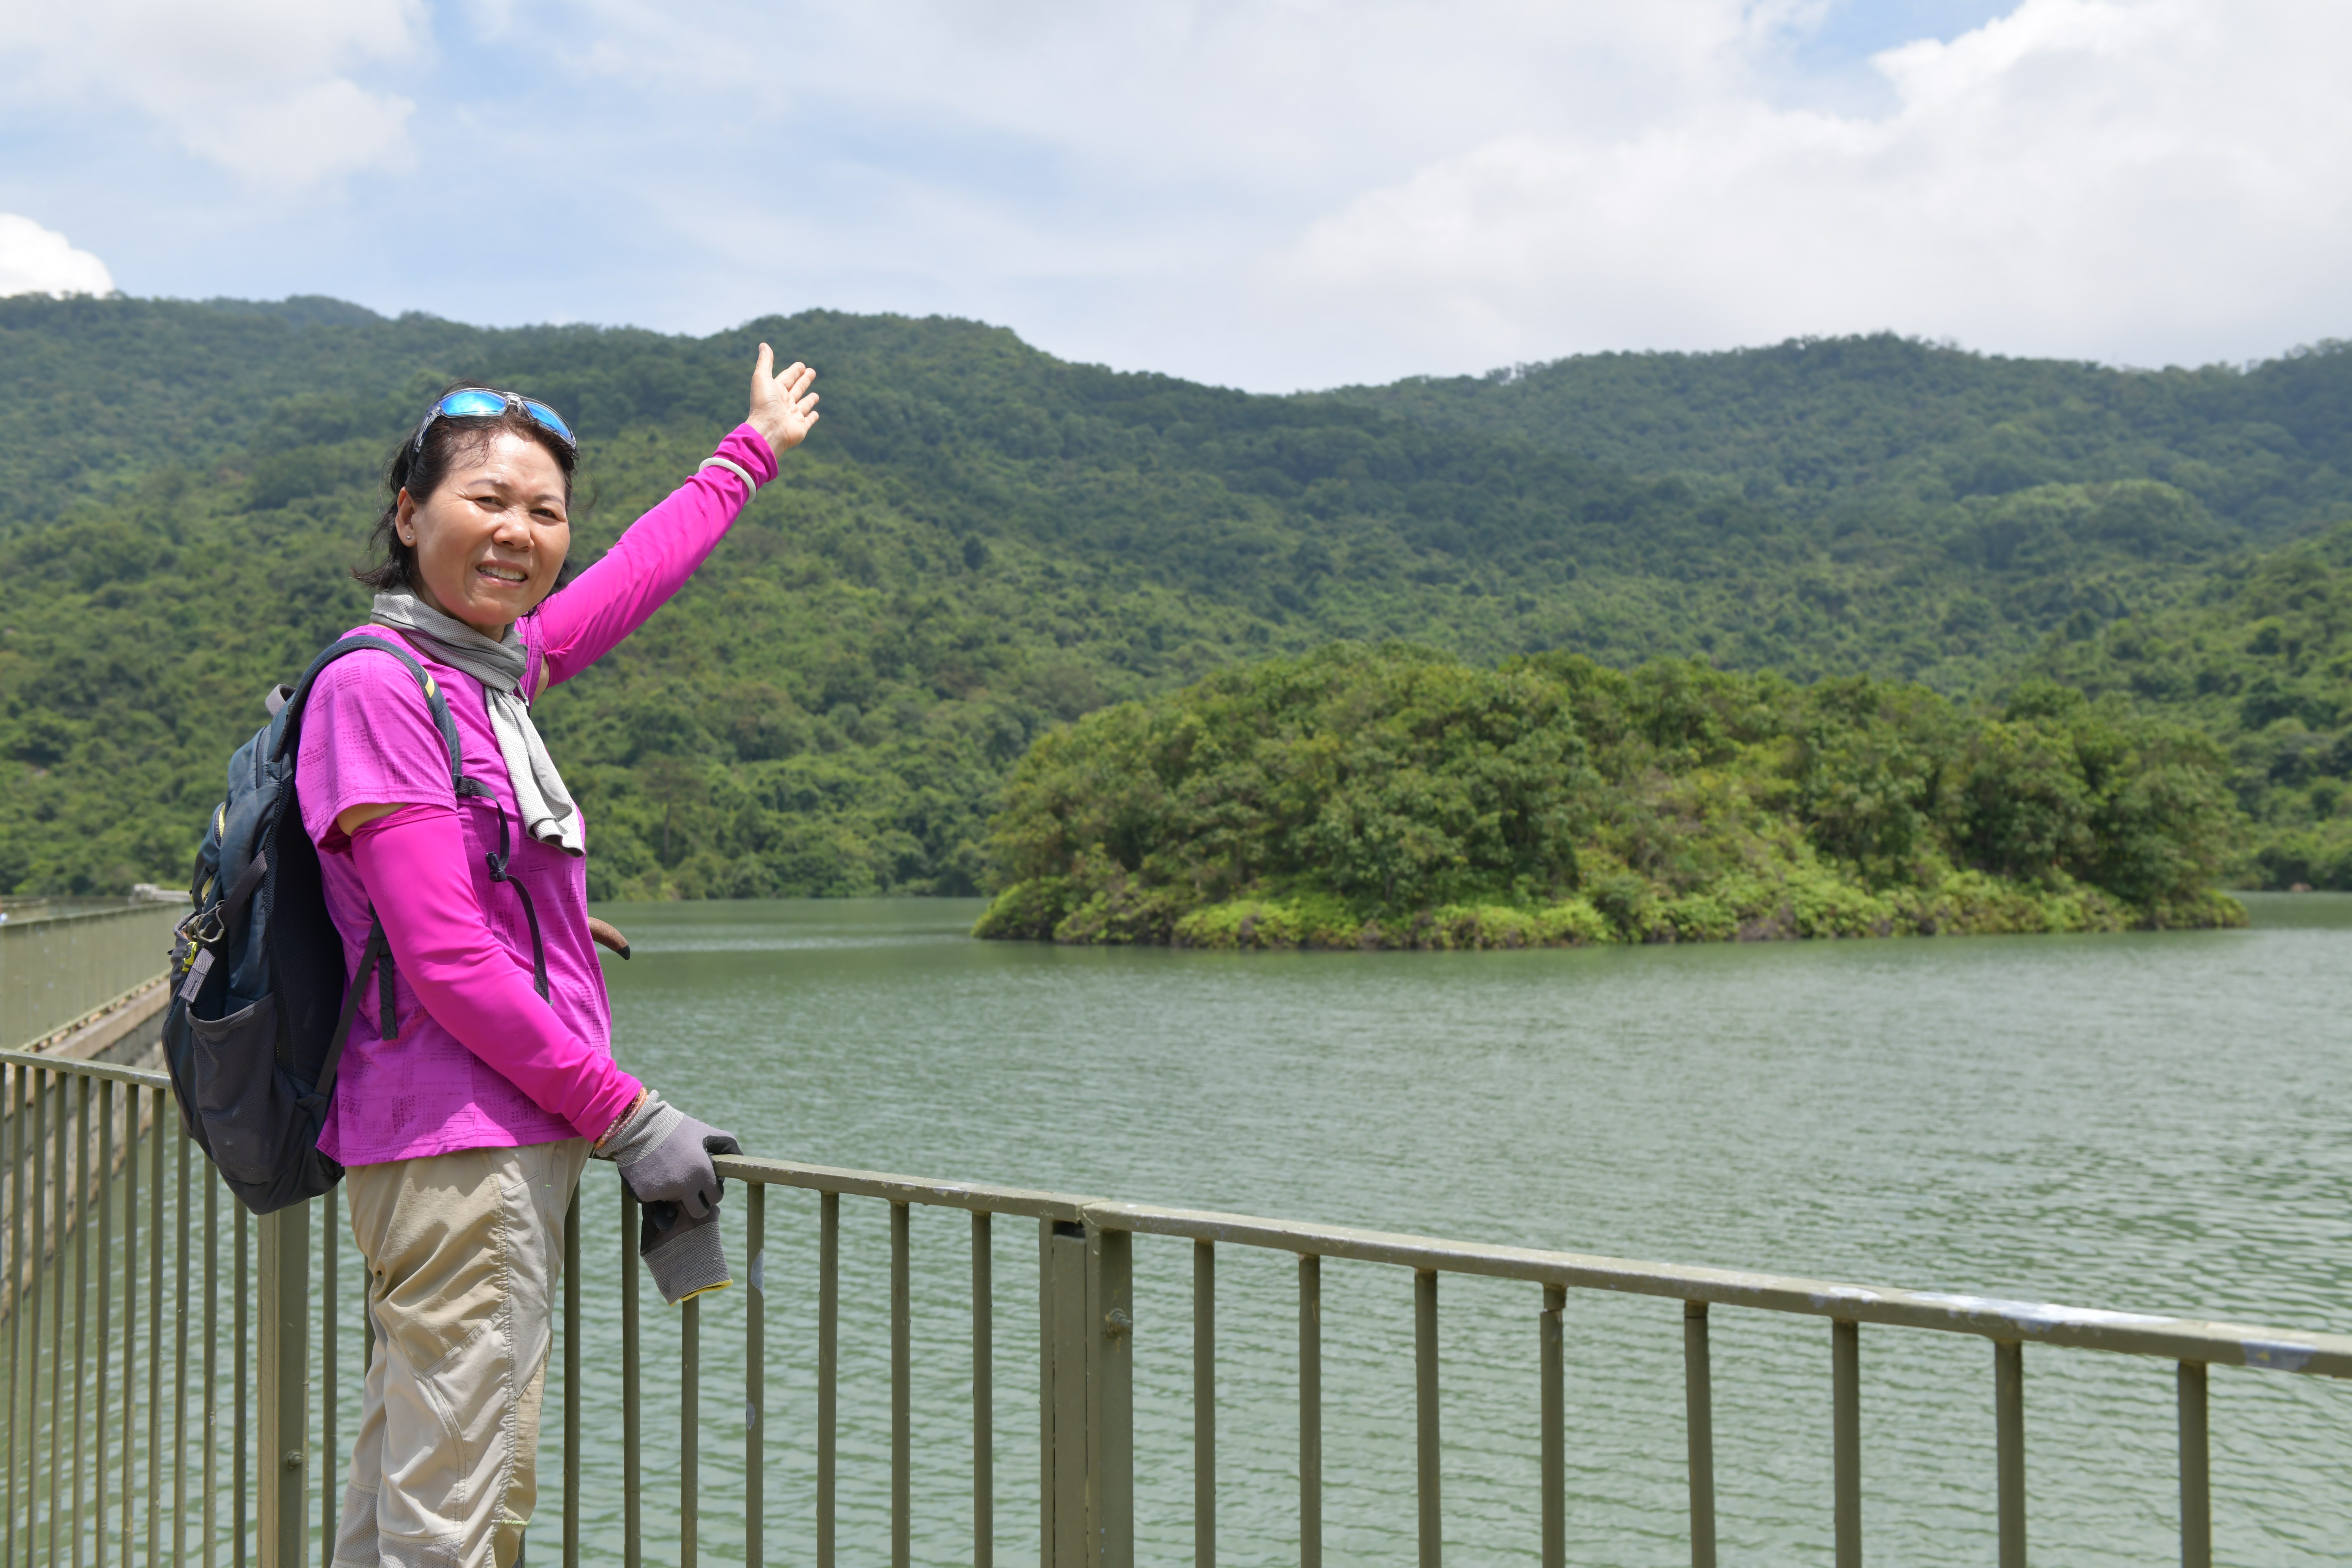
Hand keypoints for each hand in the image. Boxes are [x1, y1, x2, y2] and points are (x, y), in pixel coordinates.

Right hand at [597, 1090, 741, 1218]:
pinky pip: (654, 1201)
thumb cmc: (674, 1127)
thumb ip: (727, 1145)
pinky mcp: (643, 1196)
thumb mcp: (704, 1131)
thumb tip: (741, 1158)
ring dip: (674, 1194)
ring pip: (674, 1205)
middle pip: (698, 1211)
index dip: (712, 1191)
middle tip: (690, 1188)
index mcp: (702, 1173)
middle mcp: (683, 1187)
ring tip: (667, 1170)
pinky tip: (651, 1172)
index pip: (716, 1198)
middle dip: (698, 1203)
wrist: (636, 1124)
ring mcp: (662, 1193)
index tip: (706, 1184)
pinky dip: (654, 1191)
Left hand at [748, 343, 818, 459]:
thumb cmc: (764, 404)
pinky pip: (808, 421)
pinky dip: (812, 417)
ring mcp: (792, 416)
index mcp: (775, 391)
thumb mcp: (762, 378)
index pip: (787, 378)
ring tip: (816, 395)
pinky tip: (815, 414)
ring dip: (809, 400)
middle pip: (796, 389)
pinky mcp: (801, 427)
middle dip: (804, 380)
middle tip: (812, 372)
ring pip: (803, 405)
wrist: (768, 430)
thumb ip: (765, 362)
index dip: (794, 371)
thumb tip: (763, 344)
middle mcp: (784, 403)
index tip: (801, 365)